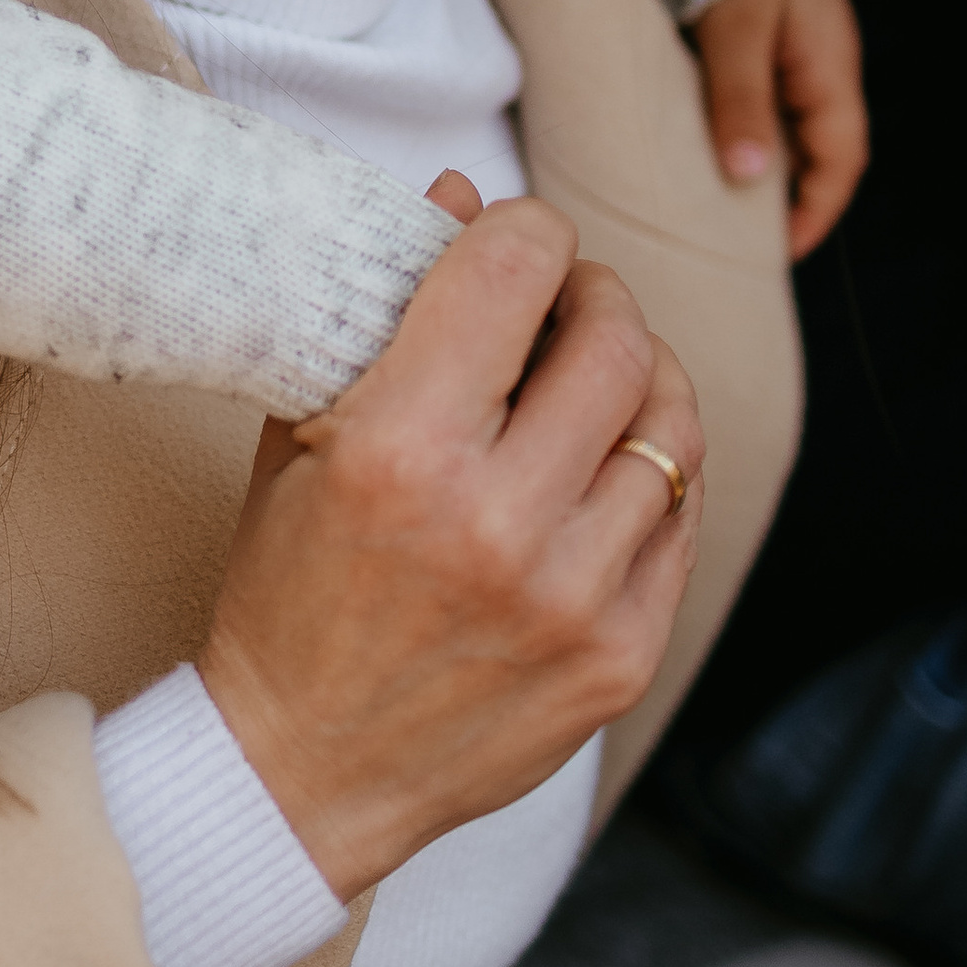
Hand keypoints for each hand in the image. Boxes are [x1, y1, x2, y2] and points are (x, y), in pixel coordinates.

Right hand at [197, 195, 702, 897]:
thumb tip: (459, 194)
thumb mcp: (298, 441)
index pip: (513, 272)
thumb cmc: (285, 593)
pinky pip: (681, 520)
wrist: (301, 772)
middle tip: (569, 302)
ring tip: (601, 377)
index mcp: (397, 451)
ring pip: (672, 426)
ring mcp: (573, 596)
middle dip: (596, 296)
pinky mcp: (621, 654)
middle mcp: (496, 521)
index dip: (525, 229)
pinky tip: (606, 469)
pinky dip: (653, 473)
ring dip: (642, 378)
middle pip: (615, 340)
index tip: (516, 238)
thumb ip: (378, 314)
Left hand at [689, 0, 866, 256]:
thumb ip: (740, 100)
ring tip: (711, 207)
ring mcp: (790, 58)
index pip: (839, 161)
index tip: (779, 252)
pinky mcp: (759, 46)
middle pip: (812, 153)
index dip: (814, 212)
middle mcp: (817, 70)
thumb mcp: (737, 33)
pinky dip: (737, 132)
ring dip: (755, 166)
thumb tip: (748, 174)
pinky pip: (756, 104)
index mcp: (829, 71)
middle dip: (782, 200)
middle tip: (735, 241)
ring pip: (782, 130)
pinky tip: (701, 150)